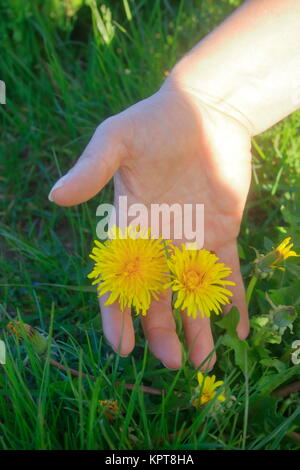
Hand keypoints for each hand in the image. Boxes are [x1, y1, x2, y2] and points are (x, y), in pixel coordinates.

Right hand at [49, 81, 250, 369]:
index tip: (122, 346)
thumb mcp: (117, 140)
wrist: (205, 111)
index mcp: (129, 226)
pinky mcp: (222, 232)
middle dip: (163, 331)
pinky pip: (229, 272)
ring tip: (207, 362)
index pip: (119, 278)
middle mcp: (159, 240)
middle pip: (158, 296)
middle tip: (175, 363)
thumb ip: (92, 169)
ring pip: (193, 292)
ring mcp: (192, 239)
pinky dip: (234, 300)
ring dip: (199, 326)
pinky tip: (239, 328)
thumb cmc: (156, 121)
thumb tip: (55, 196)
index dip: (118, 313)